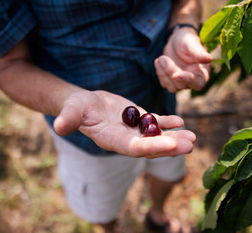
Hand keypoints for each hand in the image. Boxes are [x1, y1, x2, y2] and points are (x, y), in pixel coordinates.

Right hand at [53, 90, 195, 157]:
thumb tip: (58, 126)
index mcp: (111, 140)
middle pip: (150, 146)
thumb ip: (68, 119)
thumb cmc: (76, 106)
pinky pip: (155, 123)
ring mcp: (133, 131)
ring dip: (174, 137)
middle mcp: (125, 140)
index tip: (172, 145)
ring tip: (193, 137)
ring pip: (156, 136)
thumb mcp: (72, 109)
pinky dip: (168, 122)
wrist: (84, 104)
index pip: (134, 148)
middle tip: (191, 144)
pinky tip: (181, 121)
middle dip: (170, 146)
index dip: (152, 147)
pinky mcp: (138, 120)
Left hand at [155, 27, 211, 92]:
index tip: (176, 75)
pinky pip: (164, 84)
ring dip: (164, 74)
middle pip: (181, 85)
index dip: (187, 80)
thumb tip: (209, 58)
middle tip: (163, 58)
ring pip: (172, 87)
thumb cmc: (187, 40)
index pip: (197, 83)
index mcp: (202, 73)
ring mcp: (181, 82)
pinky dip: (160, 73)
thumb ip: (199, 53)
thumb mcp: (192, 44)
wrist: (176, 41)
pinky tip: (158, 62)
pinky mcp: (171, 82)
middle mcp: (193, 81)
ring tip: (161, 58)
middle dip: (170, 71)